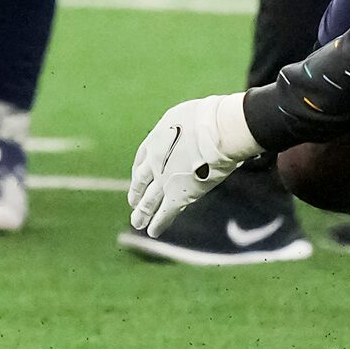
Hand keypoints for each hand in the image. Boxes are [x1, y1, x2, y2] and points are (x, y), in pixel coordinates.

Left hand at [128, 92, 262, 236]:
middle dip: (137, 193)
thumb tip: (189, 131)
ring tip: (137, 222)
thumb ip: (181, 129)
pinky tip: (153, 232)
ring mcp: (164, 179)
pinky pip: (165, 212)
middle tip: (133, 203)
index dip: (139, 170)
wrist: (216, 130)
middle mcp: (155, 160)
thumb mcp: (185, 117)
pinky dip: (158, 223)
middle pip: (140, 180)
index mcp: (156, 139)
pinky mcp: (178, 194)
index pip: (142, 158)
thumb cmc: (209, 117)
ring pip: (148, 200)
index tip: (137, 177)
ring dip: (142, 213)